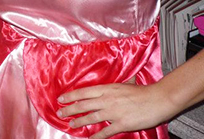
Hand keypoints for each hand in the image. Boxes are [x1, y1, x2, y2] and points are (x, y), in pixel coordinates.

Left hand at [57, 82, 174, 138]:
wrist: (157, 99)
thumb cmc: (141, 91)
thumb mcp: (122, 84)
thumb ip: (110, 88)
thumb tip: (101, 88)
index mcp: (106, 89)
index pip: (83, 92)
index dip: (70, 96)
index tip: (61, 99)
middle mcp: (107, 100)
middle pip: (83, 105)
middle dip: (69, 109)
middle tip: (60, 112)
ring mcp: (113, 112)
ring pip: (91, 117)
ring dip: (79, 121)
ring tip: (70, 124)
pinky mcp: (121, 124)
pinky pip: (106, 131)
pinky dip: (97, 136)